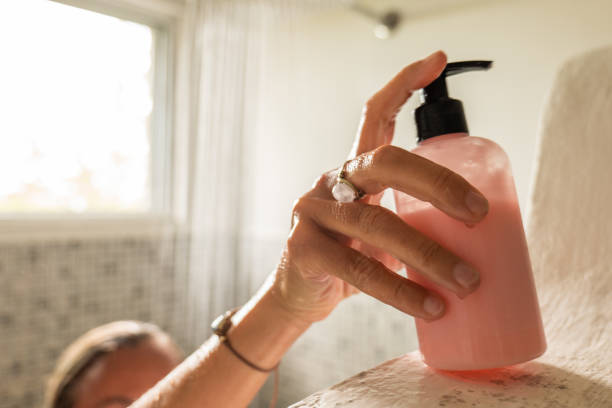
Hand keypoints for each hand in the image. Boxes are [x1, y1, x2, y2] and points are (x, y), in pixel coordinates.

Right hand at [268, 51, 488, 325]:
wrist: (299, 295)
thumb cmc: (351, 258)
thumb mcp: (379, 230)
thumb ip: (411, 221)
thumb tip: (484, 237)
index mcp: (354, 171)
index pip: (373, 115)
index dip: (403, 84)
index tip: (438, 61)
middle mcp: (331, 182)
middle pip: (384, 161)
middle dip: (438, 182)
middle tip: (479, 213)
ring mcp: (313, 212)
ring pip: (376, 222)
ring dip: (428, 252)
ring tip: (467, 280)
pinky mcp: (304, 248)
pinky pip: (359, 269)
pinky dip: (400, 290)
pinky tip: (429, 306)